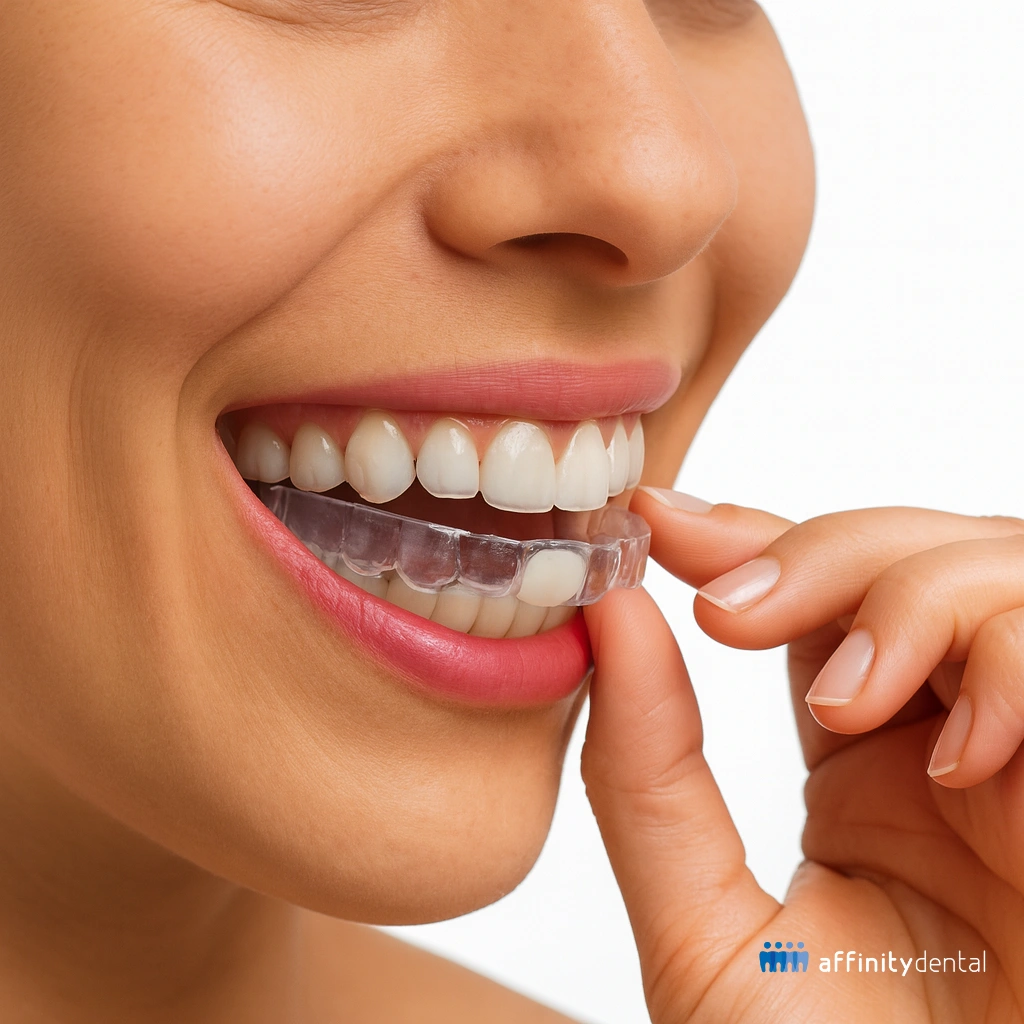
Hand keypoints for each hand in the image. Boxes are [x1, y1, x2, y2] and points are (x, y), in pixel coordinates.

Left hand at [582, 490, 1023, 1022]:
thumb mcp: (704, 930)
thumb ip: (647, 774)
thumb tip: (604, 619)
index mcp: (865, 757)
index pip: (812, 593)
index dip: (742, 538)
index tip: (653, 522)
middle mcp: (954, 734)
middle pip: (903, 552)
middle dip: (819, 550)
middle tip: (731, 607)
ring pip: (994, 567)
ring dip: (910, 598)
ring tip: (851, 703)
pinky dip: (1013, 661)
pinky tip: (962, 754)